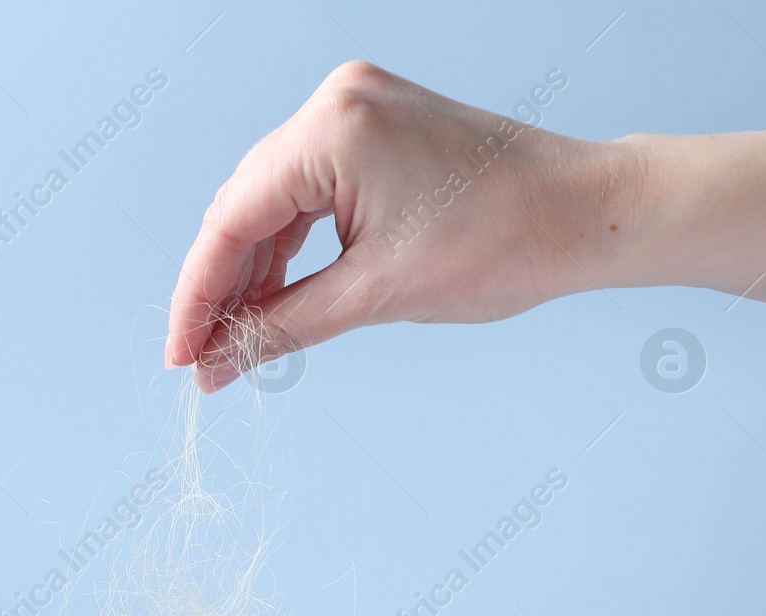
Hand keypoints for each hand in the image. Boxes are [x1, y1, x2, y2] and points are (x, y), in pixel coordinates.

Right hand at [165, 60, 637, 389]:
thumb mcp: (379, 296)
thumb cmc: (505, 243)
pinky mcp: (379, 127)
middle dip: (222, 286)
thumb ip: (285, 326)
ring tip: (239, 337)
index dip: (197, 296)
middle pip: (246, 204)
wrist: (586, 214)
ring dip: (257, 269)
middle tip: (204, 358)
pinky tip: (278, 294)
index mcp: (332, 129)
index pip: (232, 219)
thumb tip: (221, 363)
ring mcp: (358, 108)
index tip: (180, 355)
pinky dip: (296, 243)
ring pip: (277, 199)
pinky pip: (314, 189)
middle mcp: (336, 102)